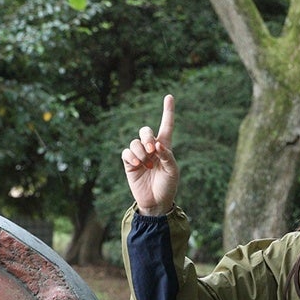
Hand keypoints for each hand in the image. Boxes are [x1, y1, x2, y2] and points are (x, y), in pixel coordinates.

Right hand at [121, 94, 178, 215]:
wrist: (156, 203)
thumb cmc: (168, 186)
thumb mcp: (173, 171)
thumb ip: (167, 155)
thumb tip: (156, 144)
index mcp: (165, 148)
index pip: (166, 126)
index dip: (168, 111)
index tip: (169, 96)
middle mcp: (151, 149)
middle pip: (146, 131)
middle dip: (147, 137)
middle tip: (152, 149)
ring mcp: (139, 156)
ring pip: (135, 142)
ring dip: (140, 150)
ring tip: (146, 163)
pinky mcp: (129, 164)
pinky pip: (126, 153)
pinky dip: (131, 156)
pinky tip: (137, 164)